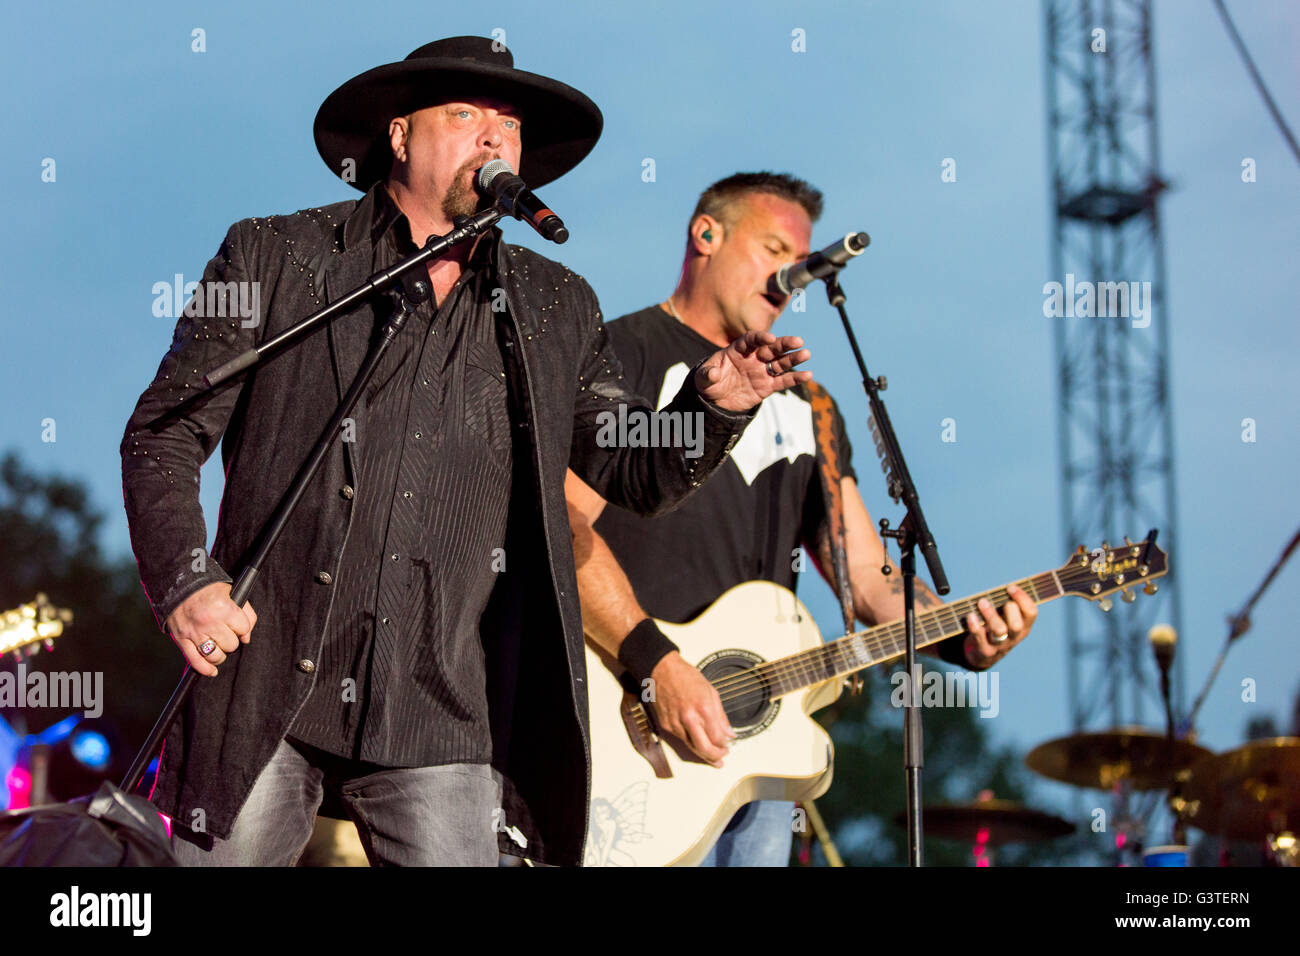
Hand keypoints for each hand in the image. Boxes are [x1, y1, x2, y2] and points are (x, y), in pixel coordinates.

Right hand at [164, 581, 256, 676]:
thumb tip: (247, 637)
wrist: (178, 585)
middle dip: (231, 640)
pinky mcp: (182, 640)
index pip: (243, 629)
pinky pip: (195, 661)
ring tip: (219, 646)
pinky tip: (212, 670)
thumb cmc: (207, 589)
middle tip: (225, 632)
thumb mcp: (232, 593)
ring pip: (216, 656)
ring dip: (220, 654)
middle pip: (231, 645)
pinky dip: (205, 669)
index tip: (237, 625)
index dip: (242, 628)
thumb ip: (247, 614)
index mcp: (223, 608)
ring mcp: (194, 632)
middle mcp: (209, 622)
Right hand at [646, 652, 735, 767]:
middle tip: (721, 758)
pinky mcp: (666, 725)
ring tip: (712, 756)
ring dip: (703, 754)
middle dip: (715, 757)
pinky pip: (681, 739)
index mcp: (703, 709)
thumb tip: (729, 732)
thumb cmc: (686, 676)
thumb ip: (721, 716)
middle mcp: (689, 718)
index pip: (717, 738)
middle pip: (704, 749)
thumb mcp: (711, 692)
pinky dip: (690, 742)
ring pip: (691, 748)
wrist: (662, 670)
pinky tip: (697, 741)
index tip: (727, 745)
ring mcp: (676, 723)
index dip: (724, 745)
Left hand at [694, 330, 811, 411]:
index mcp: (738, 350)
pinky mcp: (767, 386)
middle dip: (784, 344)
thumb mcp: (702, 378)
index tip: (770, 338)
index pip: (751, 340)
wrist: (715, 401)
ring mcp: (761, 371)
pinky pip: (783, 381)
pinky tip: (807, 375)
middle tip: (798, 340)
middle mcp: (753, 358)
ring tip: (806, 354)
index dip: (760, 338)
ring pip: (780, 363)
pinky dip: (795, 378)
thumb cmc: (708, 383)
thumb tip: (712, 374)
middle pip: (771, 348)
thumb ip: (707, 374)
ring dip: (793, 358)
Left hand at [963, 584, 1036, 669]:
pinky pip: (980, 638)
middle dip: (1008, 608)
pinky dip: (974, 626)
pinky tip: (970, 616)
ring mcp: (1000, 645)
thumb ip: (1009, 603)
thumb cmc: (995, 627)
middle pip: (1017, 624)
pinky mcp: (985, 651)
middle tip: (998, 598)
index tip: (1010, 588)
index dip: (1022, 598)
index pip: (1031, 612)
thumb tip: (1010, 584)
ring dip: (990, 614)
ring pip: (999, 631)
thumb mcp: (1006, 617)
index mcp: (1024, 626)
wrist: (984, 656)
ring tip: (982, 602)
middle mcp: (1014, 636)